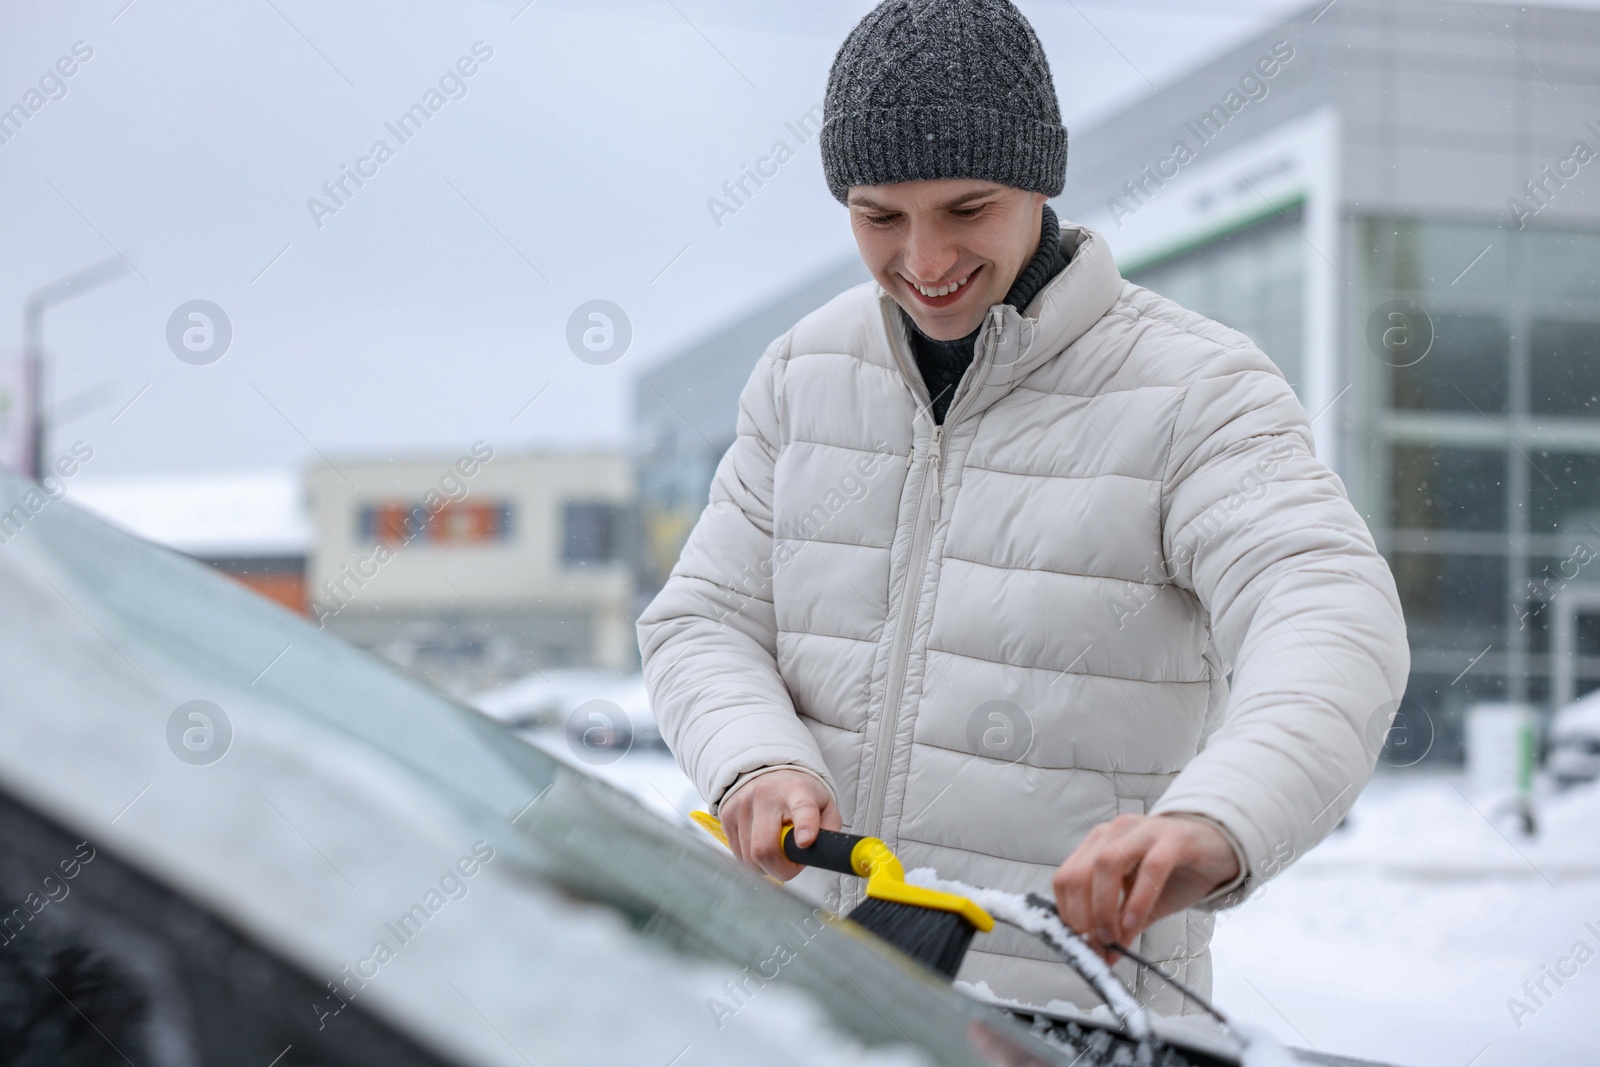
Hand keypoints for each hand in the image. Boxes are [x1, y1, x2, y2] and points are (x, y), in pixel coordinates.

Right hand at [719, 769, 840, 880]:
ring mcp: (742, 805)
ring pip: (750, 857)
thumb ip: (829, 829)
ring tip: (778, 851)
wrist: (767, 771)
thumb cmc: (799, 793)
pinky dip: (753, 860)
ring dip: (767, 866)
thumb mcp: (824, 804)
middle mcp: (765, 794)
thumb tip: (822, 854)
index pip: (802, 807)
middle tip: (793, 866)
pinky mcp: (726, 816)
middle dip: (781, 869)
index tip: (806, 841)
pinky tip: (762, 845)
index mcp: (797, 790)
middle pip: (765, 847)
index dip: (805, 826)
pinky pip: (739, 855)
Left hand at [1052, 814, 1239, 959]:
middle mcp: (1115, 832)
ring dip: (1104, 907)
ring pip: (1106, 864)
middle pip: (1079, 872)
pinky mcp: (1174, 839)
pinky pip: (1150, 867)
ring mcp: (1143, 831)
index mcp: (1099, 844)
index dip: (1068, 915)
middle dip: (1082, 915)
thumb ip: (1121, 925)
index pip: (1066, 878)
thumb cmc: (1174, 875)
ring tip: (1112, 937)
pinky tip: (1136, 923)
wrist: (1218, 850)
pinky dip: (1138, 899)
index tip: (1080, 945)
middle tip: (1096, 947)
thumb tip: (1104, 958)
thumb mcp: (1141, 904)